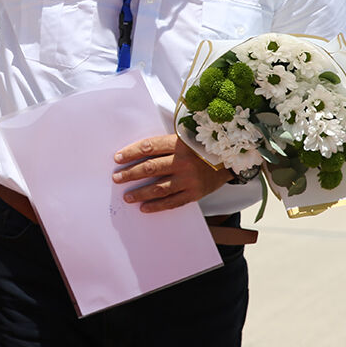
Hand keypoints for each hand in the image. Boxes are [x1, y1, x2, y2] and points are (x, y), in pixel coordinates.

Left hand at [112, 134, 230, 212]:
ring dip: (140, 193)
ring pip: (158, 188)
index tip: (117, 158)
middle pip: (150, 168)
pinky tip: (144, 207)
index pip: (149, 147)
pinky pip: (172, 202)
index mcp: (179, 144)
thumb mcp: (185, 139)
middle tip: (116, 178)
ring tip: (127, 196)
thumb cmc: (201, 147)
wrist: (229, 160)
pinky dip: (156, 206)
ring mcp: (189, 179)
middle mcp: (183, 162)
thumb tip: (137, 153)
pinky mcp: (194, 193)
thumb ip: (164, 145)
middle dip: (130, 174)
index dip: (131, 152)